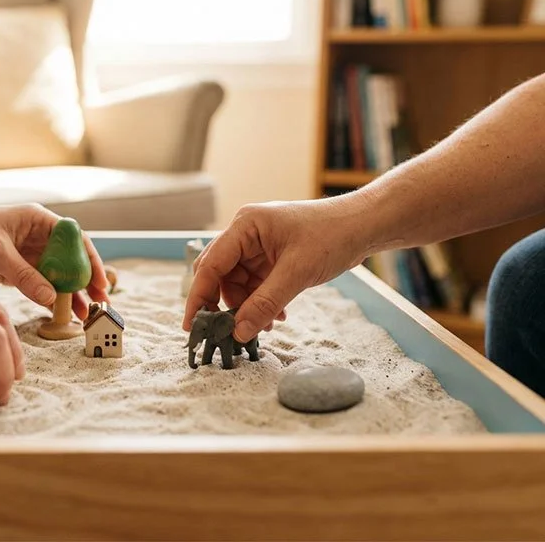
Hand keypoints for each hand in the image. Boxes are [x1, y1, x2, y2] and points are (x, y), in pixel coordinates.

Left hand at [0, 203, 109, 318]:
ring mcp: (28, 254)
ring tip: (84, 315)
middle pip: (71, 259)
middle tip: (100, 302)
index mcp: (36, 220)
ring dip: (72, 294)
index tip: (100, 281)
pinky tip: (62, 313)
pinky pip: (42, 285)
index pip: (74, 239)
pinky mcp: (17, 271)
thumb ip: (25, 274)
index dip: (90, 260)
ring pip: (59, 275)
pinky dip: (52, 299)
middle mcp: (37, 236)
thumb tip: (52, 296)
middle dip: (86, 281)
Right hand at [183, 199, 369, 342]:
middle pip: (218, 274)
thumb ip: (265, 303)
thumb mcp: (297, 272)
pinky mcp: (270, 259)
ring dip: (246, 307)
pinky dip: (261, 303)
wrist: (363, 226)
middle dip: (222, 304)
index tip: (193, 325)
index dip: (199, 296)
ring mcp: (257, 247)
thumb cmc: (332, 235)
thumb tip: (239, 332)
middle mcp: (245, 234)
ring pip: (237, 284)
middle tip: (224, 331)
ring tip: (264, 326)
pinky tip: (277, 316)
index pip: (210, 264)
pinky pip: (255, 286)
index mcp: (245, 226)